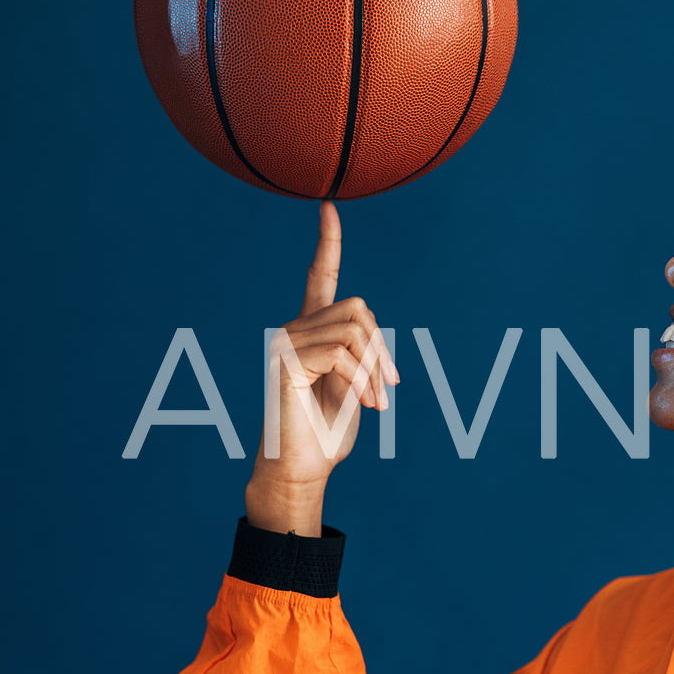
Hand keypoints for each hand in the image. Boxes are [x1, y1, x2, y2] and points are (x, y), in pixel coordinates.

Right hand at [245, 201, 399, 534]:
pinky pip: (342, 353)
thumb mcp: (357, 385)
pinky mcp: (285, 360)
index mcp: (313, 330)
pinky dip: (362, 380)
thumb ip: (362, 355)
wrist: (305, 467)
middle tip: (388, 387)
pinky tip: (366, 405)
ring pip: (354, 331)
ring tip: (377, 402)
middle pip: (358, 308)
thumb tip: (373, 338)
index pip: (319, 276)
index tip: (328, 206)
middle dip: (382, 348)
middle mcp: (294, 328)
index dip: (327, 242)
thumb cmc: (329, 432)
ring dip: (375, 370)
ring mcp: (285, 342)